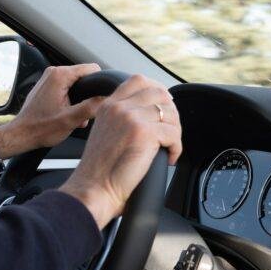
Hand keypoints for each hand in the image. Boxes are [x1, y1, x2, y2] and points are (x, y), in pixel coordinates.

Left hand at [0, 63, 103, 157]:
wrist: (22, 134)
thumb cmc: (41, 128)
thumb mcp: (71, 120)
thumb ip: (91, 107)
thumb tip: (106, 99)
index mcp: (60, 76)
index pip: (92, 68)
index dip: (98, 83)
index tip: (97, 99)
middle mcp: (53, 73)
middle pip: (84, 76)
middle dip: (88, 95)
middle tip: (82, 114)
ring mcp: (49, 78)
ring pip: (76, 83)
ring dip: (80, 100)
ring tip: (74, 116)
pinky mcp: (47, 86)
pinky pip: (67, 87)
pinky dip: (71, 100)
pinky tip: (68, 114)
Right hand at [59, 75, 181, 227]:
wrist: (93, 189)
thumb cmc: (99, 171)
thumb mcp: (105, 132)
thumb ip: (121, 118)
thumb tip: (150, 115)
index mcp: (109, 105)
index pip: (138, 81)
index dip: (158, 90)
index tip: (165, 106)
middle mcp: (119, 107)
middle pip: (159, 93)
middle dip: (172, 112)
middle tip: (171, 130)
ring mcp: (131, 118)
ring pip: (170, 113)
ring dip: (175, 131)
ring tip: (169, 147)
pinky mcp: (143, 133)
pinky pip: (174, 134)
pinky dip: (177, 148)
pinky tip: (170, 158)